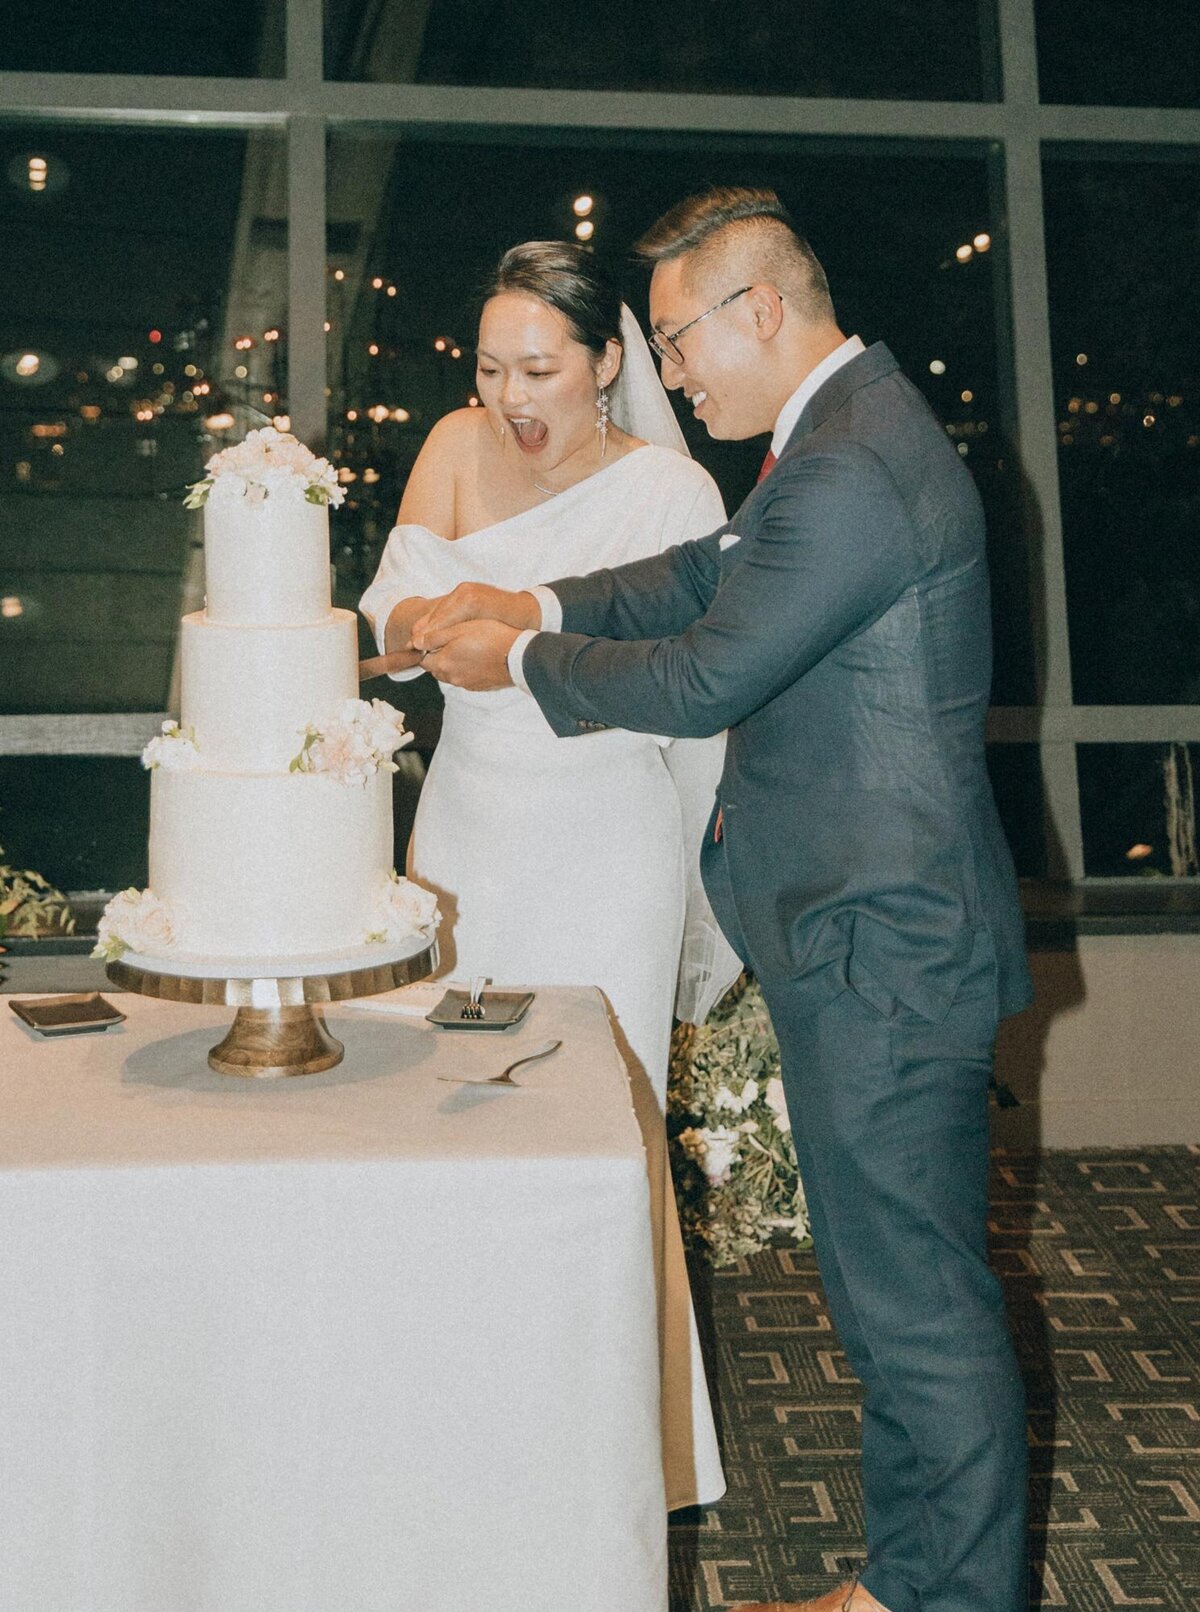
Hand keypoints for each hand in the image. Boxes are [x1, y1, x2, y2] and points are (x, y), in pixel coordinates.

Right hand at [412, 583, 538, 645]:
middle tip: (411, 646)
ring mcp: (464, 589)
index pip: (442, 621)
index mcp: (471, 602)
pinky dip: (436, 619)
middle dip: (423, 631)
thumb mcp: (489, 634)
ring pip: (439, 609)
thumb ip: (461, 637)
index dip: (428, 635)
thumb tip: (436, 644)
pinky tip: (429, 631)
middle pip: (437, 614)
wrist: (527, 610)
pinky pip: (445, 605)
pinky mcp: (464, 590)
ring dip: (427, 625)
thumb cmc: (512, 626)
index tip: (416, 647)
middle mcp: (465, 591)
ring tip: (416, 641)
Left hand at [420, 619, 520, 690]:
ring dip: (453, 663)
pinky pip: (465, 678)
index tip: (435, 638)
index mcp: (443, 663)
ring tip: (466, 647)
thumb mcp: (459, 629)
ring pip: (451, 673)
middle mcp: (452, 677)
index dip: (426, 647)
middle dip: (438, 656)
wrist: (519, 656)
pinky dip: (466, 669)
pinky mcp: (479, 687)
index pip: (423, 659)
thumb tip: (414, 642)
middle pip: (436, 668)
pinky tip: (478, 657)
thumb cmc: (491, 637)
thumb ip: (434, 637)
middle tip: (451, 640)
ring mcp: (466, 684)